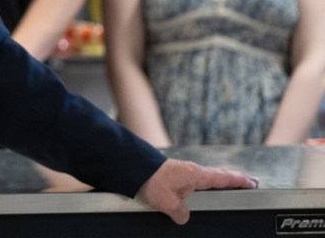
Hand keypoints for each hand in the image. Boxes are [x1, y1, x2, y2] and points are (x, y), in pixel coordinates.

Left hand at [136, 158, 258, 223]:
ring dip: (219, 181)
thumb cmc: (150, 179)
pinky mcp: (173, 175)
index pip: (224, 178)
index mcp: (196, 175)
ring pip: (206, 178)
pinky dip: (204, 183)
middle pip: (218, 176)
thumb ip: (181, 213)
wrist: (132, 168)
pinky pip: (194, 180)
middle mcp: (191, 171)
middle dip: (234, 180)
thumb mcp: (168, 202)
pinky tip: (202, 189)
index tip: (253, 182)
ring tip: (229, 187)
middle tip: (249, 182)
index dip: (240, 181)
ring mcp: (182, 172)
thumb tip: (184, 217)